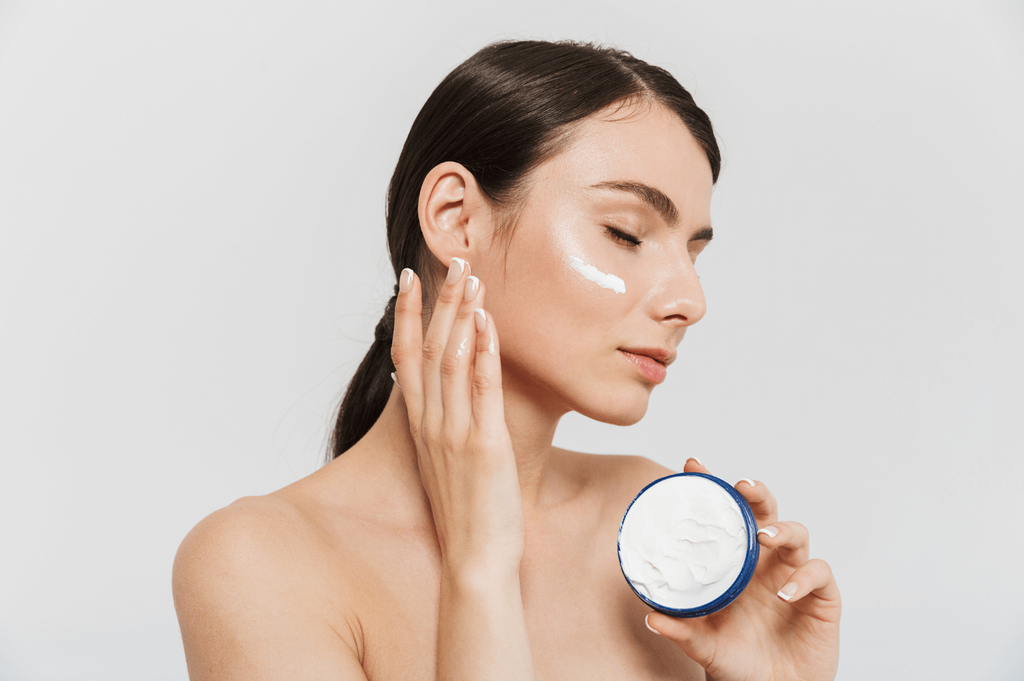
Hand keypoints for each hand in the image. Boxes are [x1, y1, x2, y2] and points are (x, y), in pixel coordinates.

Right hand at [390, 258, 524, 577]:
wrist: (473, 559)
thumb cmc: (465, 511)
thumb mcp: (445, 460)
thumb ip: (442, 423)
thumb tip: (447, 393)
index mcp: (420, 424)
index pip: (406, 357)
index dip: (407, 315)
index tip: (409, 280)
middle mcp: (431, 423)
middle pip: (431, 348)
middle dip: (441, 301)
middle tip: (453, 260)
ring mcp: (455, 433)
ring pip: (454, 360)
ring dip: (463, 315)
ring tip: (472, 277)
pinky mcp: (483, 446)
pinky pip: (482, 390)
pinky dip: (485, 353)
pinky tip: (489, 324)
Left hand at [645, 459, 840, 680]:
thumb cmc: (739, 662)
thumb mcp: (704, 645)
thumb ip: (682, 630)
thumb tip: (651, 616)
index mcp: (735, 563)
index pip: (724, 516)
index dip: (713, 487)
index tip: (692, 464)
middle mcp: (765, 562)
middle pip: (765, 512)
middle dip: (756, 493)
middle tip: (741, 486)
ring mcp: (794, 575)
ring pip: (796, 533)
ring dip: (781, 530)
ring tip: (764, 538)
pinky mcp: (822, 598)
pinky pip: (819, 573)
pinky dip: (803, 577)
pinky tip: (784, 592)